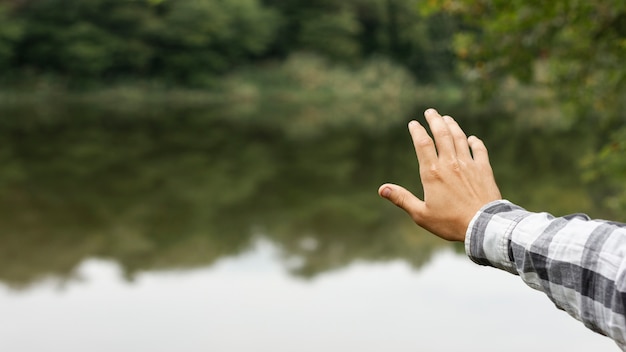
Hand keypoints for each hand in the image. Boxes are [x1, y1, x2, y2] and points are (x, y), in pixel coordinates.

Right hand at [378, 108, 501, 241]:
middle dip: (435, 120)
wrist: (483, 225)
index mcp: (432, 173)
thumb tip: (382, 189)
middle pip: (442, 134)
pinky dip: (474, 142)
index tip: (413, 123)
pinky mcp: (484, 170)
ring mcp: (468, 164)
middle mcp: (450, 163)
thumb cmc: (450, 222)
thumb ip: (402, 198)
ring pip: (459, 138)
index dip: (417, 131)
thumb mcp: (421, 214)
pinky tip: (471, 139)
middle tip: (430, 111)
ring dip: (452, 126)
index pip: (422, 144)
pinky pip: (479, 150)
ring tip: (447, 118)